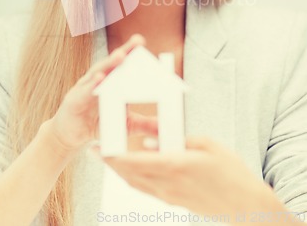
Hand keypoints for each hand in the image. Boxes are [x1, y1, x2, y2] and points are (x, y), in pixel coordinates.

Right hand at [46, 34, 156, 152]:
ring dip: (110, 63)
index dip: (133, 53)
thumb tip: (165, 128)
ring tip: (121, 55)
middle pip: (114, 63)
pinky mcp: (75, 100)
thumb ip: (145, 124)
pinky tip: (100, 78)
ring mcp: (86, 87)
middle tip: (138, 40)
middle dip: (126, 50)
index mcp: (113, 82)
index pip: (126, 65)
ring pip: (99, 72)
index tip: (143, 43)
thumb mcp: (126, 125)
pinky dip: (92, 84)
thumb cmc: (98, 125)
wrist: (71, 136)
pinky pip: (85, 90)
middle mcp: (100, 79)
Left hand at [100, 136, 284, 222]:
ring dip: (120, 172)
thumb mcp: (204, 143)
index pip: (133, 162)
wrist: (245, 205)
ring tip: (110, 158)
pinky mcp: (175, 202)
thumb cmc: (230, 170)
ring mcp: (170, 196)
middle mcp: (167, 184)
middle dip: (110, 163)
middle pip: (128, 175)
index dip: (112, 156)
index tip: (98, 148)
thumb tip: (148, 139)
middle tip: (96, 151)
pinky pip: (146, 190)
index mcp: (174, 165)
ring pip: (135, 184)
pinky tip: (133, 170)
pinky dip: (134, 179)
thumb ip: (175, 138)